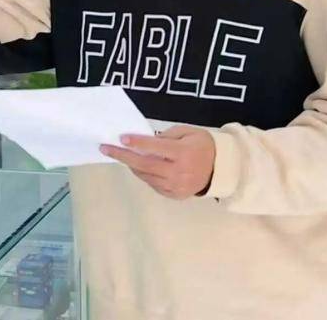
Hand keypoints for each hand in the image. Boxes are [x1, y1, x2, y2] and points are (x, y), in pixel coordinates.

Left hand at [100, 126, 215, 199]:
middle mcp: (179, 172)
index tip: (121, 138)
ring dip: (131, 165)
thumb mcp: (188, 132)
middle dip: (123, 156)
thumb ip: (166, 136)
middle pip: (145, 164)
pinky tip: (139, 166)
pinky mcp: (174, 195)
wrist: (221, 169)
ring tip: (121, 155)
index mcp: (184, 153)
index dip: (137, 143)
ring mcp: (176, 186)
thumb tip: (144, 141)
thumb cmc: (202, 145)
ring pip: (146, 176)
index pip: (155, 147)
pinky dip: (143, 174)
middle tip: (105, 148)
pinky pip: (152, 184)